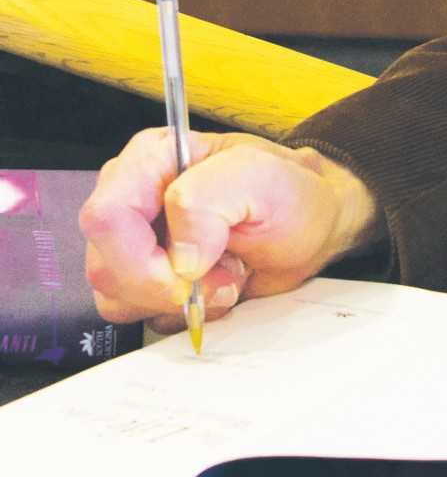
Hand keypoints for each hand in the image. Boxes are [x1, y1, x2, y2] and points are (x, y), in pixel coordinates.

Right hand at [80, 129, 383, 331]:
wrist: (310, 224)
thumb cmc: (289, 192)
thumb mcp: (260, 177)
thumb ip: (208, 202)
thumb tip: (179, 257)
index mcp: (150, 161)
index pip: (107, 216)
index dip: (140, 259)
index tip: (189, 274)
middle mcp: (134, 200)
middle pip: (105, 267)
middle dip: (166, 286)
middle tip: (222, 273)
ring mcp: (138, 243)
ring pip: (117, 298)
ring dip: (179, 302)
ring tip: (225, 274)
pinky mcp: (150, 279)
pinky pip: (142, 315)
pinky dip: (184, 314)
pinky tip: (217, 287)